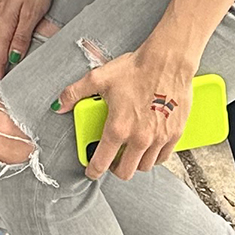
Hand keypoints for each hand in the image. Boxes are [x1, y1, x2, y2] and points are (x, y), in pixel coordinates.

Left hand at [59, 40, 198, 181]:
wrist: (167, 62)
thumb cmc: (135, 69)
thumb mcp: (98, 78)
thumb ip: (75, 93)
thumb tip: (59, 105)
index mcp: (118, 128)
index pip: (102, 162)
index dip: (93, 170)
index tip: (91, 172)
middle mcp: (139, 138)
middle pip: (126, 172)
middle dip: (115, 169)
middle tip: (111, 161)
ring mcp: (159, 138)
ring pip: (145, 166)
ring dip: (135, 163)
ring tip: (129, 152)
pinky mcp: (175, 134)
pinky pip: (163, 157)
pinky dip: (154, 157)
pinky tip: (147, 147)